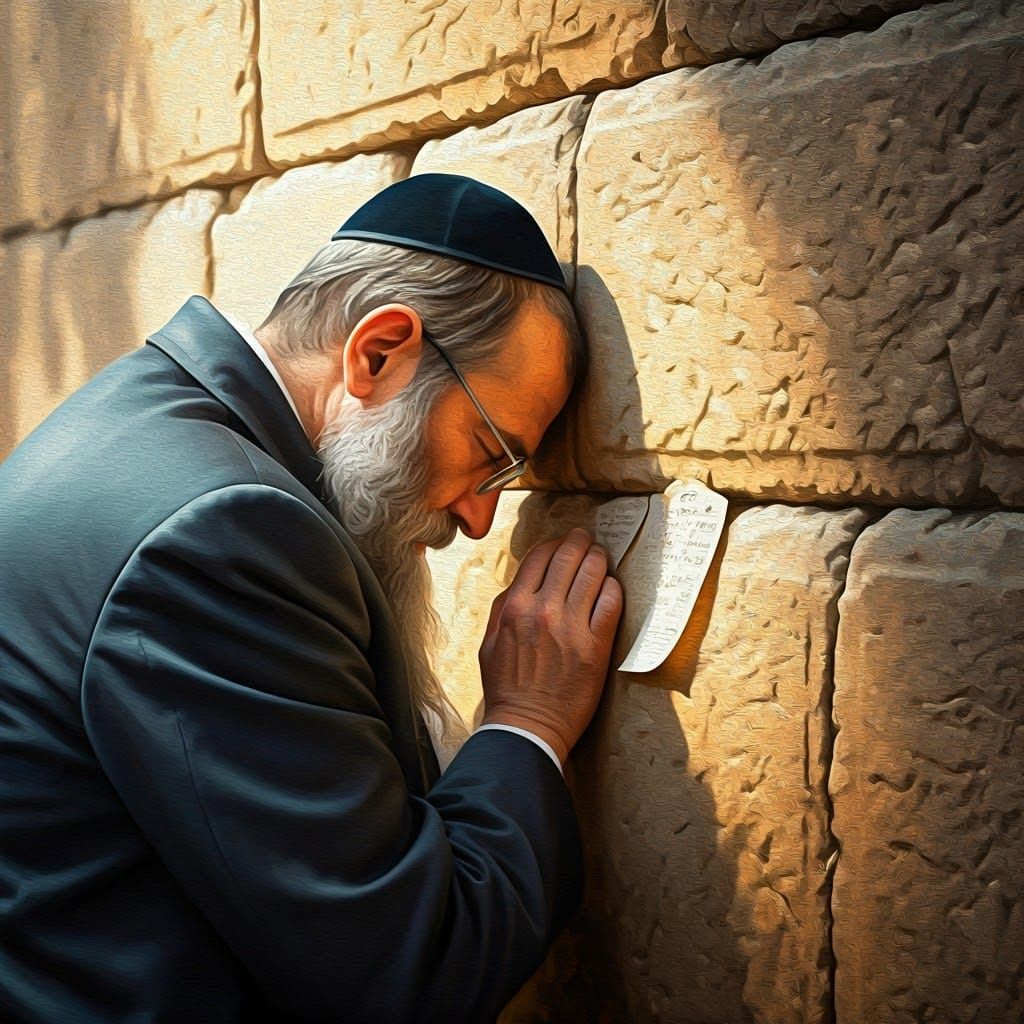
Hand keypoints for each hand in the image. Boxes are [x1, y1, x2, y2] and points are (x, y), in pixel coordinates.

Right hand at [478, 528, 623, 764]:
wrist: (526, 726)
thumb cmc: (507, 687)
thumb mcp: (491, 641)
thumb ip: (505, 607)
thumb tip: (524, 581)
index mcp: (515, 606)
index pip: (540, 556)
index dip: (554, 543)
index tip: (562, 542)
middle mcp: (543, 610)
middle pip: (569, 557)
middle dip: (581, 542)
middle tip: (588, 539)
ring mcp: (571, 627)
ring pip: (593, 573)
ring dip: (599, 559)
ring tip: (602, 558)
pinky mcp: (595, 645)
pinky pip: (611, 602)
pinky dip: (613, 588)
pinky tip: (611, 587)